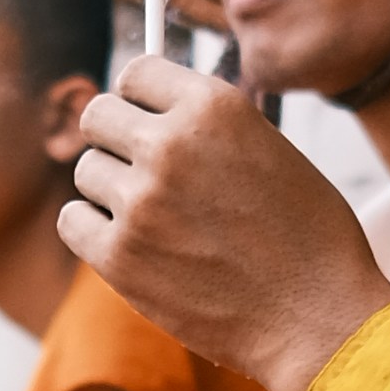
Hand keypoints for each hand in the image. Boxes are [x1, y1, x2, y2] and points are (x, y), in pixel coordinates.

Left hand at [59, 49, 389, 390]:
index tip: (147, 119)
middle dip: (117, 139)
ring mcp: (140, 201)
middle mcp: (170, 144)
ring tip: (158, 218)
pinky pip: (72, 221)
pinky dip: (94, 230)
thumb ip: (209, 126)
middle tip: (144, 171)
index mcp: (214, 106)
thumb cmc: (308, 238)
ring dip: (112, 190)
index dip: (141, 98)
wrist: (317, 319)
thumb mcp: (272, 150)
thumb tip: (151, 112)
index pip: (137, 72)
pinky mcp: (119, 256)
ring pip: (86, 171)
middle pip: (98, 116)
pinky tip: (133, 243)